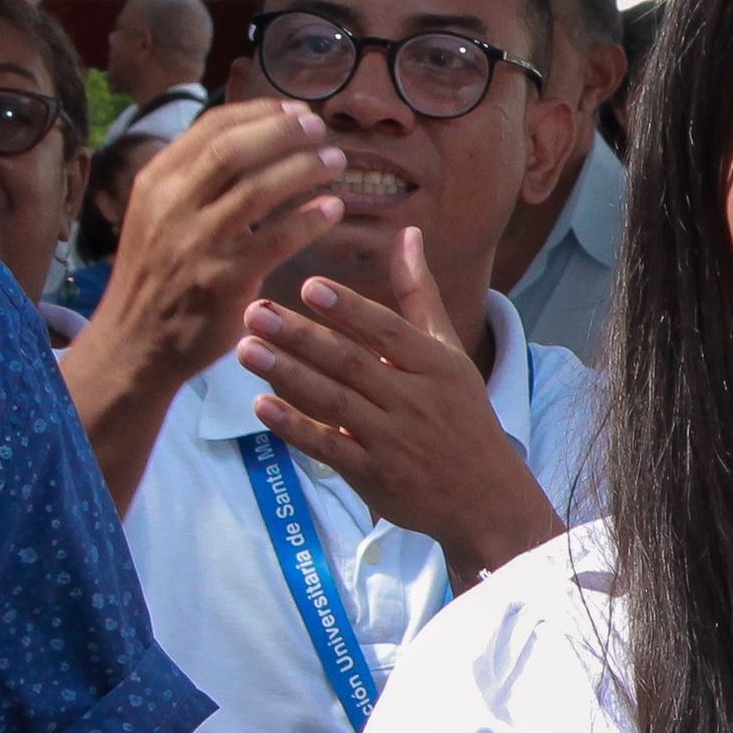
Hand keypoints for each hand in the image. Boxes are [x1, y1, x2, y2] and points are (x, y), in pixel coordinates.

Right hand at [81, 101, 350, 393]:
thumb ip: (194, 177)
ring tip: (336, 160)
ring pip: (256, 189)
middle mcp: (172, 205)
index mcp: (156, 181)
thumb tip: (247, 133)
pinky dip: (308, 219)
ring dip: (303, 168)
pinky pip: (275, 241)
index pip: (211, 128)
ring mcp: (196, 243)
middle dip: (284, 131)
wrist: (135, 342)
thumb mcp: (158, 213)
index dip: (261, 112)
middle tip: (321, 128)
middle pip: (234, 150)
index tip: (297, 110)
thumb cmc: (160, 274)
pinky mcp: (222, 281)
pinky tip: (333, 208)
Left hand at [234, 228, 561, 585]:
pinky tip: (262, 405)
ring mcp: (392, 440)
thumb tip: (408, 234)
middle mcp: (415, 401)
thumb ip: (420, 295)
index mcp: (436, 367)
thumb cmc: (463, 415)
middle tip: (254, 311)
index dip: (349, 310)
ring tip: (247, 349)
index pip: (388, 333)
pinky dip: (295, 426)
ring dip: (287, 375)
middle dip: (300, 337)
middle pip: (351, 363)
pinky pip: (328, 447)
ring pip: (333, 401)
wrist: (486, 497)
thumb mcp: (450, 353)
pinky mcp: (373, 475)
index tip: (310, 288)